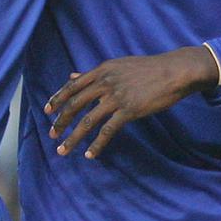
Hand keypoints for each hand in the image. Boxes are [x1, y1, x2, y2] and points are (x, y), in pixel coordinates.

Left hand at [44, 46, 218, 158]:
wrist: (174, 71)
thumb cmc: (148, 68)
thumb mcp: (118, 66)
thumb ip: (94, 74)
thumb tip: (72, 76)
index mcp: (102, 71)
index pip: (72, 86)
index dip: (57, 99)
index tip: (46, 111)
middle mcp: (105, 83)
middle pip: (75, 104)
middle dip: (60, 121)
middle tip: (51, 134)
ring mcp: (117, 97)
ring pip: (87, 120)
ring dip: (73, 137)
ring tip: (63, 150)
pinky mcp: (129, 110)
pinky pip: (108, 130)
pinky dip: (97, 144)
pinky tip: (90, 154)